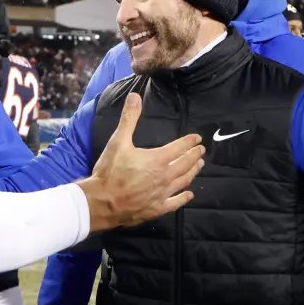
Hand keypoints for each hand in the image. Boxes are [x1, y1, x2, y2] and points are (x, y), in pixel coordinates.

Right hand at [78, 93, 204, 231]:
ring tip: (199, 166)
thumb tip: (135, 96)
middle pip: (186, 164)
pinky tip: (189, 194)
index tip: (197, 138)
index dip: (189, 141)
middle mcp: (165, 176)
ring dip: (193, 172)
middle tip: (201, 151)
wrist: (102, 202)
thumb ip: (129, 119)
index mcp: (157, 159)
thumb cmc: (110, 171)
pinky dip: (184, 197)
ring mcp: (162, 194)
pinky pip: (175, 202)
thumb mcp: (118, 141)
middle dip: (194, 155)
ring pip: (184, 181)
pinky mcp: (157, 208)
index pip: (180, 147)